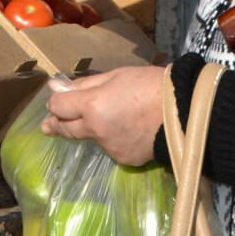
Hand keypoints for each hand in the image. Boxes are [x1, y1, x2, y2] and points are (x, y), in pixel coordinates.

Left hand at [41, 66, 165, 165]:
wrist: (185, 112)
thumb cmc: (152, 85)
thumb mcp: (116, 76)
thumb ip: (84, 84)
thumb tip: (55, 87)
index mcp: (93, 105)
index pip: (59, 107)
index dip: (55, 103)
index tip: (55, 101)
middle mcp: (97, 130)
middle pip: (68, 129)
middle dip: (57, 125)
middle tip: (48, 125)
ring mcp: (110, 148)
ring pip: (93, 137)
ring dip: (94, 128)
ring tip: (116, 115)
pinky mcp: (124, 159)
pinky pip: (111, 147)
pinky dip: (114, 138)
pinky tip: (130, 128)